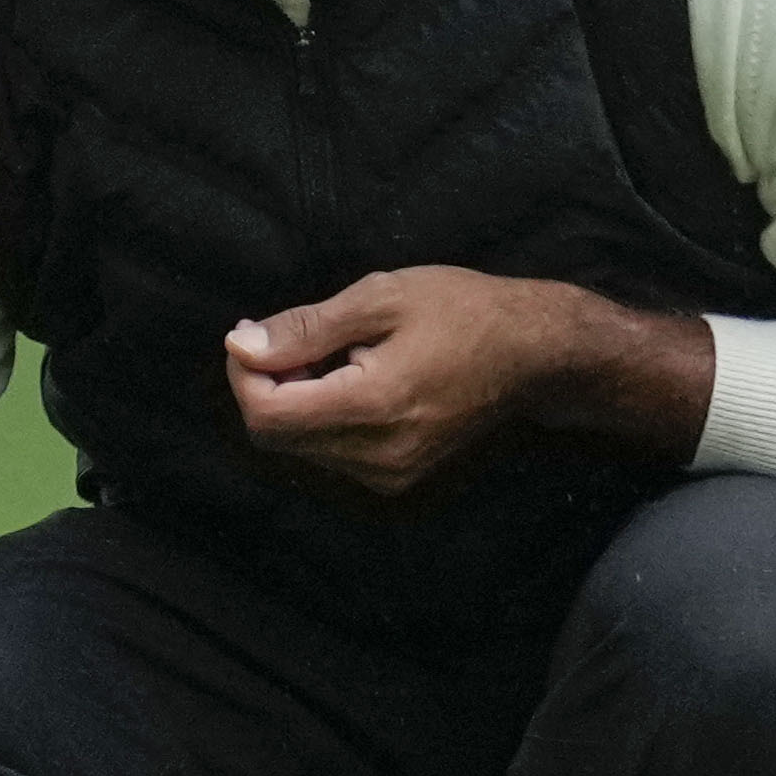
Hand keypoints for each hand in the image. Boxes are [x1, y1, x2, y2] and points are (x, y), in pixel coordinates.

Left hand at [225, 267, 715, 495]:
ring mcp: (389, 474)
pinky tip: (356, 380)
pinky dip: (323, 416)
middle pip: (277, 436)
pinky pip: (331, 453)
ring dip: (296, 401)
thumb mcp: (382, 298)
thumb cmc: (466, 312)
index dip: (245, 375)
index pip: (267, 415)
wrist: (535, 356)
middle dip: (268, 385)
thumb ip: (306, 327)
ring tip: (339, 355)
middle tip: (297, 337)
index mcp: (373, 406)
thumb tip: (240, 346)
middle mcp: (377, 455)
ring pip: (300, 447)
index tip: (255, 334)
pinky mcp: (397, 477)